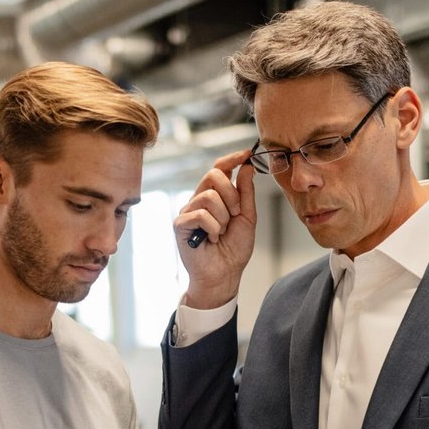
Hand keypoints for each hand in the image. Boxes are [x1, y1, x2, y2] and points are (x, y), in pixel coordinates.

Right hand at [176, 149, 257, 309]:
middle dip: (231, 195)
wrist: (224, 274)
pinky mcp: (180, 224)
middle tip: (234, 215)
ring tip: (221, 232)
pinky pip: (200, 214)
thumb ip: (245, 193)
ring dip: (223, 217)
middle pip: (213, 175)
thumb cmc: (234, 249)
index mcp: (215, 195)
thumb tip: (247, 167)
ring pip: (209, 196)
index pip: (219, 168)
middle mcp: (199, 199)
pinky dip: (212, 228)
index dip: (232, 158)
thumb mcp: (247, 218)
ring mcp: (188, 211)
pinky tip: (211, 239)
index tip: (247, 154)